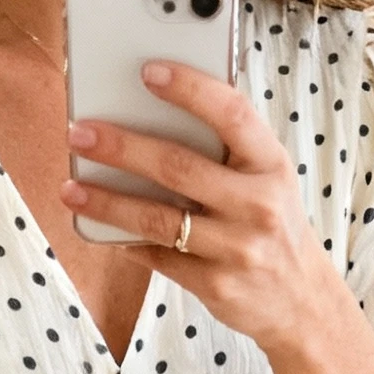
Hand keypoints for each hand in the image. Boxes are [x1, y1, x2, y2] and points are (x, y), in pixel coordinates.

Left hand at [61, 60, 341, 360]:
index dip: (189, 89)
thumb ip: (226, 149)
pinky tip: (101, 225)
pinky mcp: (215, 285)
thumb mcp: (267, 178)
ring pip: (159, 219)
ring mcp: (237, 249)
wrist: (301, 302)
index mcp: (271, 164)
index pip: (231, 114)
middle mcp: (258, 205)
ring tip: (72, 187)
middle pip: (178, 167)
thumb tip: (152, 117)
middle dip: (122, 147)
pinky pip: (159, 258)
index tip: (147, 71)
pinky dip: (127, 241)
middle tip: (81, 133)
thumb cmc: (273, 225)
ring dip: (108, 201)